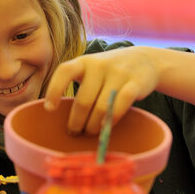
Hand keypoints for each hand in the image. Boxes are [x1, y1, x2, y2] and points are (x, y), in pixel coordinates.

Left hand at [44, 46, 159, 134]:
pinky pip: (120, 107)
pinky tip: (105, 128)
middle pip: (83, 100)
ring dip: (93, 125)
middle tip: (74, 132)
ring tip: (89, 132)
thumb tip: (59, 116)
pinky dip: (110, 121)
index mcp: (84, 62)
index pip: (64, 72)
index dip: (54, 90)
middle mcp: (99, 65)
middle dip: (76, 121)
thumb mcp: (91, 70)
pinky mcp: (135, 83)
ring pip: (101, 107)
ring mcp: (118, 73)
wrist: (145, 60)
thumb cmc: (109, 72)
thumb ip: (79, 86)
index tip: (49, 109)